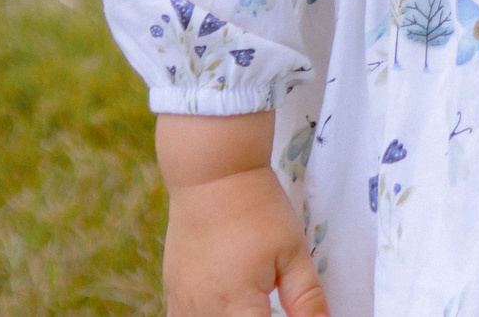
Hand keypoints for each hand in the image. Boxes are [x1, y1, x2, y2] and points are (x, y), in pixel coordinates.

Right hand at [160, 113, 326, 316]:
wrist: (212, 175)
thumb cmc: (258, 209)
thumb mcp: (293, 251)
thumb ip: (307, 298)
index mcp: (238, 306)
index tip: (287, 312)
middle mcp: (204, 312)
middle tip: (270, 303)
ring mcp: (182, 303)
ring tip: (250, 302)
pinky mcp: (171, 290)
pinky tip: (226, 307)